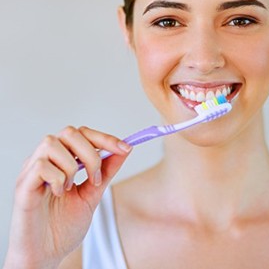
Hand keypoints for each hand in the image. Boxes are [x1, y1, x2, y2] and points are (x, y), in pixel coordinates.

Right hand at [4, 126, 131, 268]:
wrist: (46, 256)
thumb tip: (125, 148)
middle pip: (70, 132)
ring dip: (72, 166)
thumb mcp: (92, 193)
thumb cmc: (64, 226)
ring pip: (53, 143)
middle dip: (91, 153)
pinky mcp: (22, 186)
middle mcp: (45, 159)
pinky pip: (41, 166)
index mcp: (61, 159)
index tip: (125, 148)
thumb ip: (106, 171)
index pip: (83, 133)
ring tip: (71, 188)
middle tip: (95, 179)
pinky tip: (59, 193)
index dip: (105, 138)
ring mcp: (31, 170)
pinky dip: (58, 178)